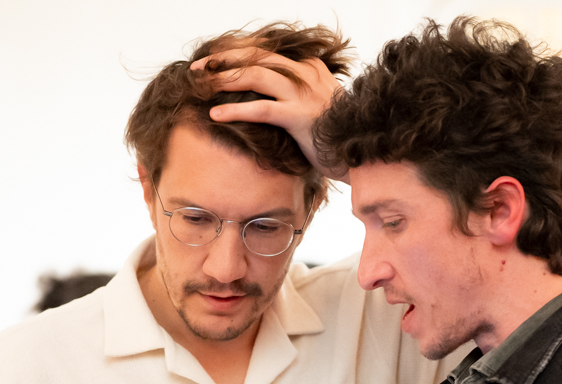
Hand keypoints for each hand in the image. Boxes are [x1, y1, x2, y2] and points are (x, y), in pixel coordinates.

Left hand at [192, 49, 347, 181]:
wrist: (363, 156)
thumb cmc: (338, 137)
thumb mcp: (321, 106)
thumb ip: (301, 93)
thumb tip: (275, 95)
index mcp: (310, 68)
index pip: (267, 50)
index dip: (237, 51)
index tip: (215, 57)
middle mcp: (307, 75)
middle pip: (257, 56)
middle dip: (223, 58)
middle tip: (198, 66)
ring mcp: (304, 94)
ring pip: (256, 75)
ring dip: (224, 78)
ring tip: (201, 83)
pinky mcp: (300, 117)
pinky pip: (261, 109)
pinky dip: (235, 109)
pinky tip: (215, 114)